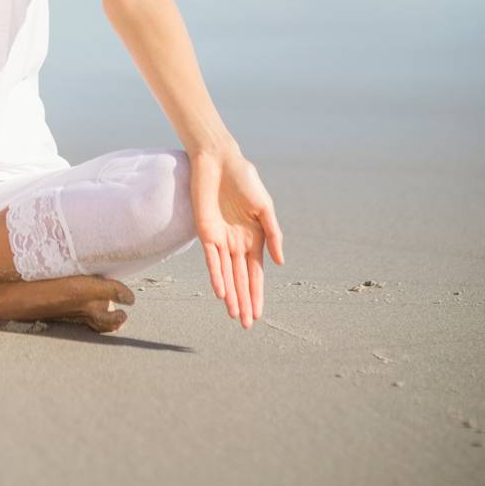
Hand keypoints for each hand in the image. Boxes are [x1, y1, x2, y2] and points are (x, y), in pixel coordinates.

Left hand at [188, 148, 284, 328]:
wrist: (219, 159)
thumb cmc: (244, 179)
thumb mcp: (264, 207)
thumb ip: (273, 234)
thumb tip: (280, 262)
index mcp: (253, 238)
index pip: (255, 274)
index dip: (257, 294)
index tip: (258, 316)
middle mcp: (236, 243)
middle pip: (240, 279)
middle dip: (244, 302)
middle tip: (246, 326)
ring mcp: (220, 238)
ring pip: (226, 274)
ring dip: (230, 295)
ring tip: (234, 315)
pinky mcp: (204, 231)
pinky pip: (210, 258)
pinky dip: (216, 275)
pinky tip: (220, 291)